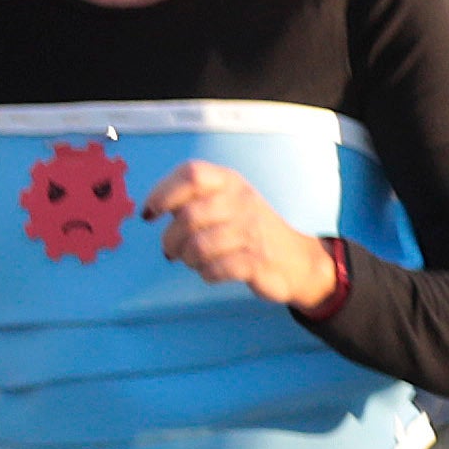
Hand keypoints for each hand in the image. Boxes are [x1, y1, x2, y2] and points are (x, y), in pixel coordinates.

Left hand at [144, 160, 345, 310]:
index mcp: (231, 182)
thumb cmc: (249, 229)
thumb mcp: (227, 202)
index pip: (191, 174)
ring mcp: (252, 231)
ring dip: (188, 259)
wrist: (299, 260)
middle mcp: (242, 201)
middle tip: (171, 251)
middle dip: (170, 239)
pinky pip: (216, 269)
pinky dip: (207, 274)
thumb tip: (150, 208)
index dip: (163, 193)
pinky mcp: (258, 261)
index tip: (150, 213)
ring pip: (198, 246)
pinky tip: (211, 272)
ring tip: (193, 261)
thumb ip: (192, 199)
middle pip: (188, 216)